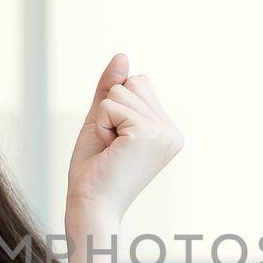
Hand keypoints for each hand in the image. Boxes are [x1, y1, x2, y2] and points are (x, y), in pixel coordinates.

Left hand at [64, 53, 183, 229]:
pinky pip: (112, 105)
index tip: (115, 143)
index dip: (115, 107)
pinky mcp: (148, 133)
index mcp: (168, 131)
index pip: (139, 83)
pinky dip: (101, 125)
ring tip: (110, 150)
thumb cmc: (94, 171)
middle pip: (134, 82)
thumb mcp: (101, 121)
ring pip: (122, 91)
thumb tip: (123, 56)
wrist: (90, 206)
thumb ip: (111, 89)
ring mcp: (164, 133)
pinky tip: (110, 151)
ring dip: (104, 119)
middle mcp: (172, 132)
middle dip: (110, 110)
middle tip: (111, 146)